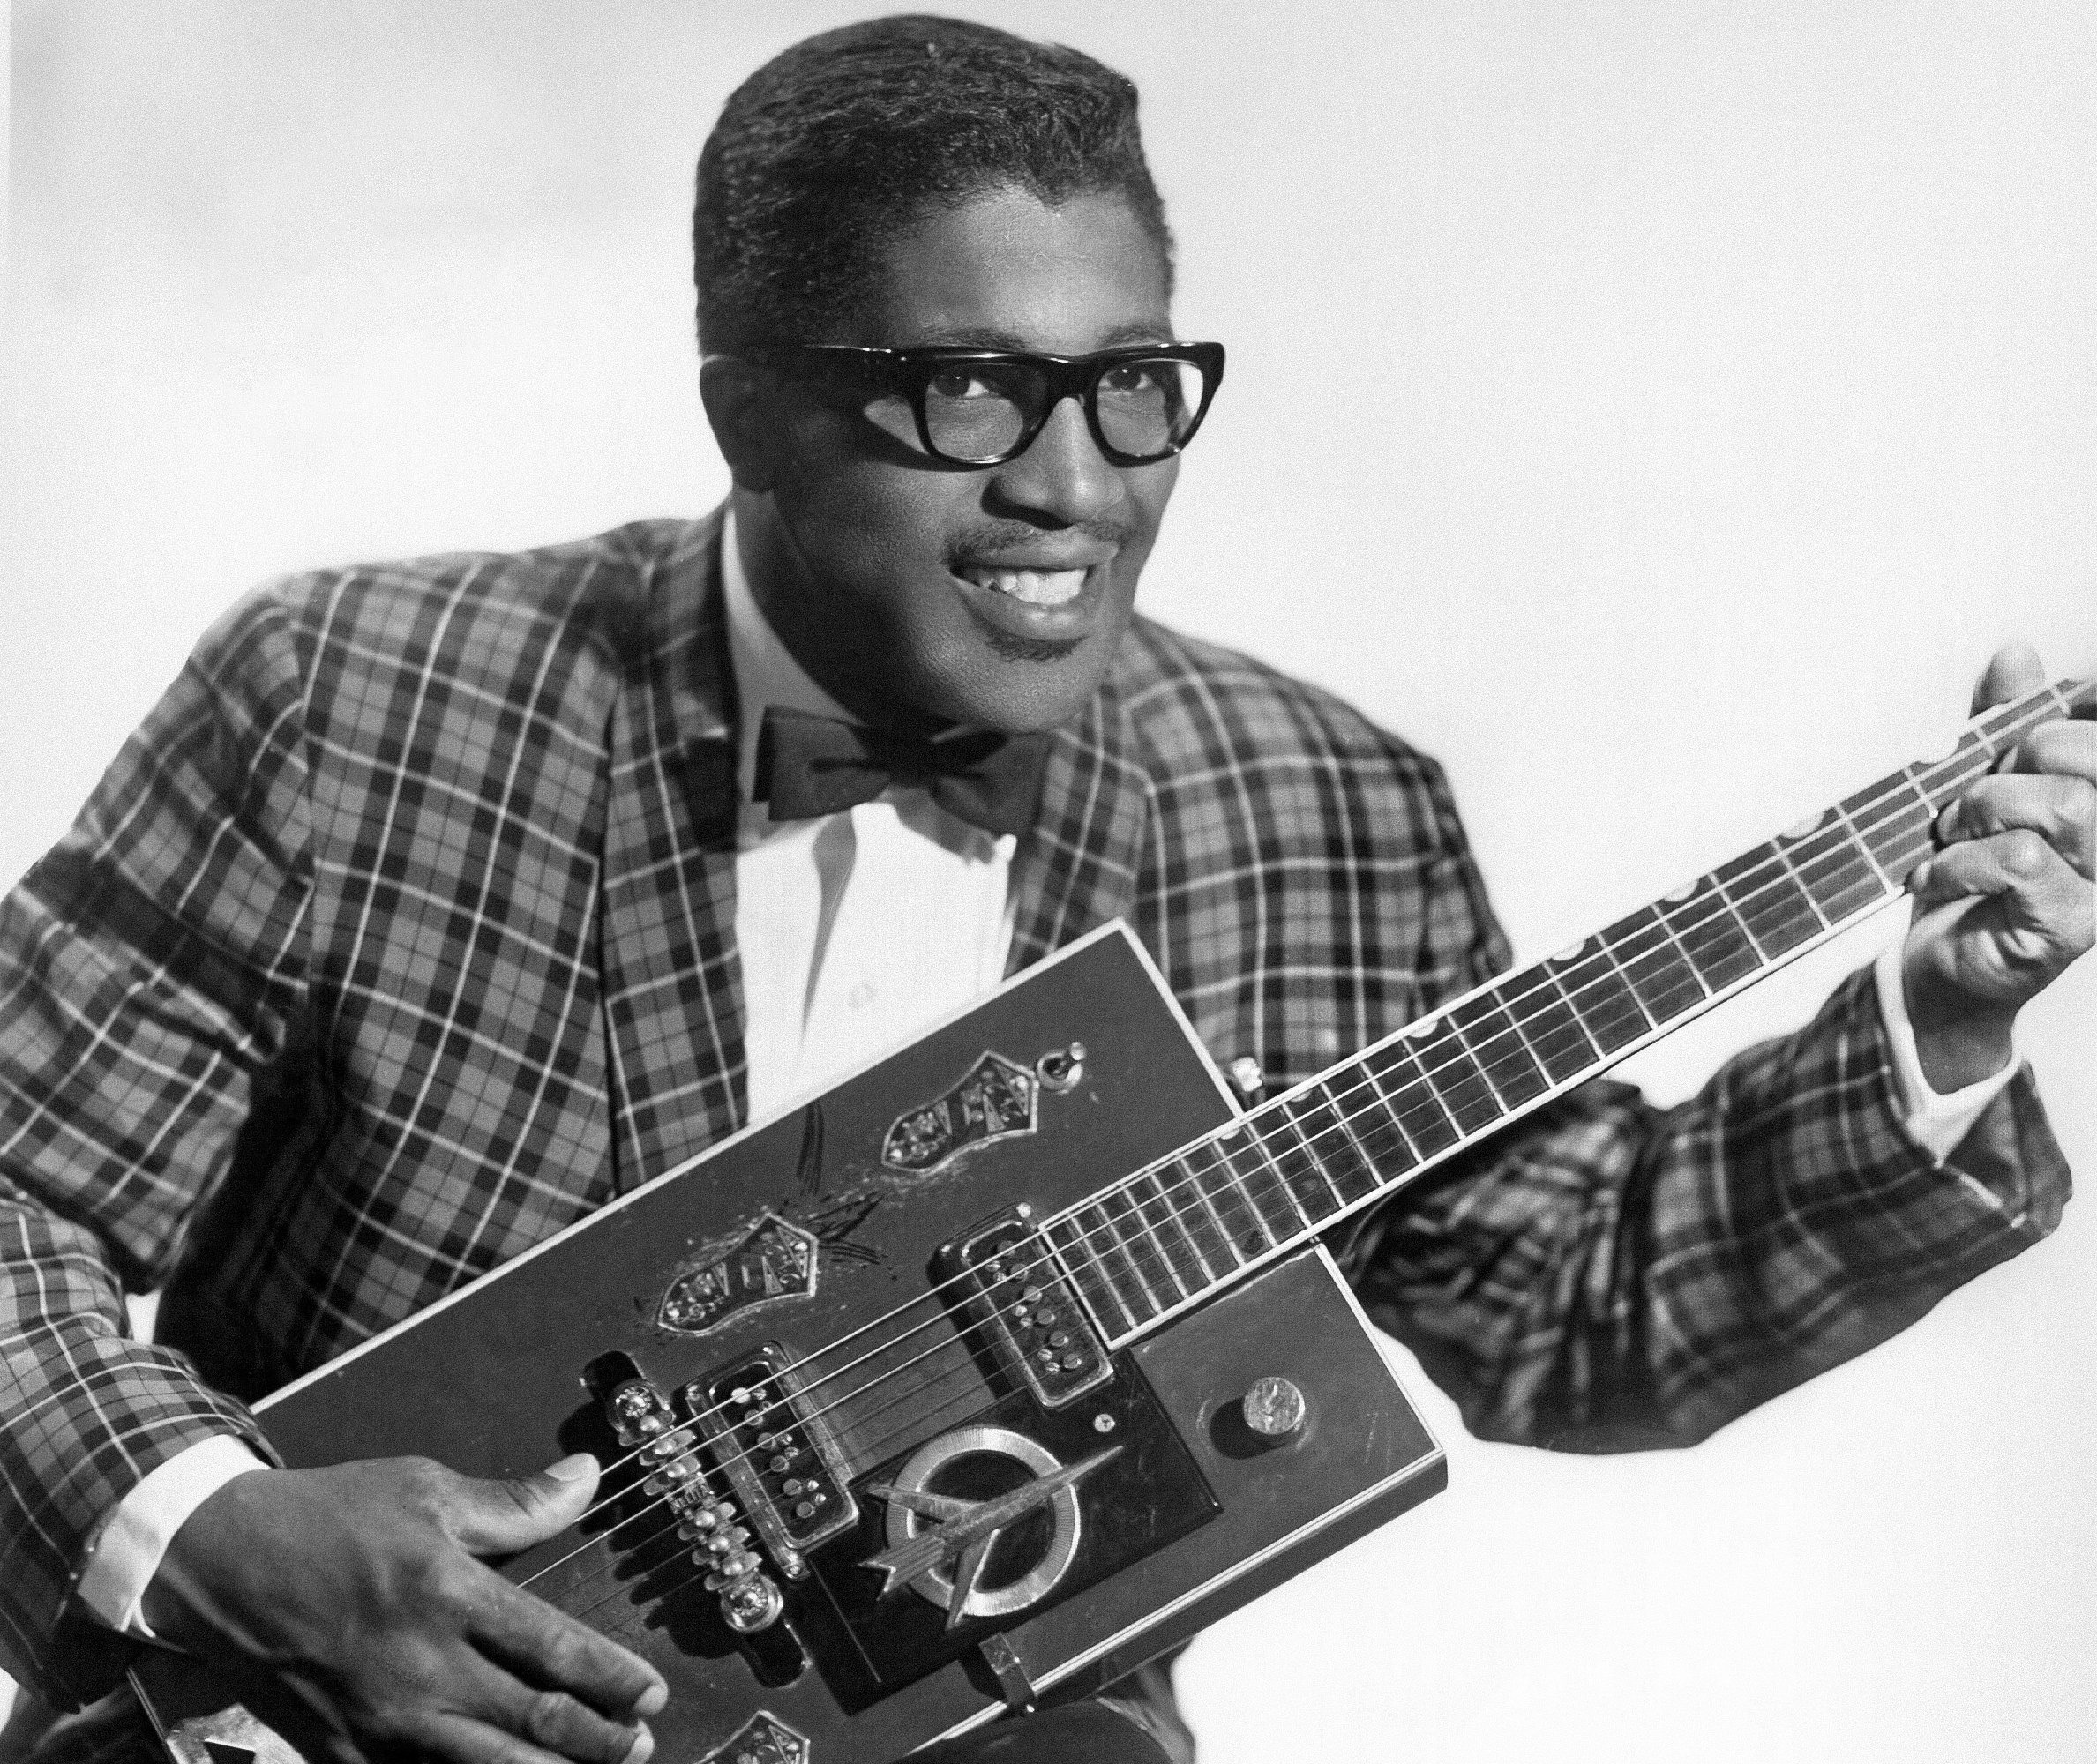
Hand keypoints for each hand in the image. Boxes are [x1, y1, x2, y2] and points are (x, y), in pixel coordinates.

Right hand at [143, 1454, 667, 1763]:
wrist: (218, 1564)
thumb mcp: (425, 1489)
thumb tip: (590, 1479)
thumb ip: (516, 1503)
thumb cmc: (329, 1517)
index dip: (613, 1678)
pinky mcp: (341, 1753)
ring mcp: (379, 1720)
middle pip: (532, 1721)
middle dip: (599, 1741)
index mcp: (447, 1593)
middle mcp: (420, 1666)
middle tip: (641, 1745)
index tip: (653, 1693)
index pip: (552, 1650)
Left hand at [1903, 644, 2095, 1090]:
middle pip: (2086, 760)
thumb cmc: (1963, 876)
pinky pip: (2023, 861)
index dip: (2067, 710)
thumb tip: (2017, 654)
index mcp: (2096, 794)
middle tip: (1965, 800)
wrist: (1935, 969)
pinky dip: (1963, 861)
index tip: (2017, 724)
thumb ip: (1998, 723)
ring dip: (1985, 810)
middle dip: (2011, 761)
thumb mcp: (1972, 786)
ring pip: (2065, 808)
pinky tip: (1937, 877)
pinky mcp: (2072, 925)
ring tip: (1950, 837)